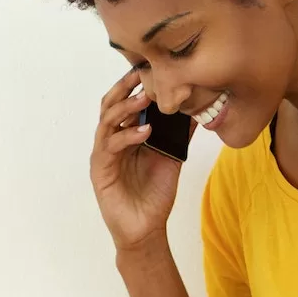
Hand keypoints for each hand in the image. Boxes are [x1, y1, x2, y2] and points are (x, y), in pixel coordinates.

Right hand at [92, 68, 180, 251]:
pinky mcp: (101, 170)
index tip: (150, 67)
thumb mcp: (172, 157)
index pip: (124, 101)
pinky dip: (127, 136)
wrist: (146, 229)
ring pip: (107, 121)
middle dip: (124, 87)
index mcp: (125, 135)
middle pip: (109, 105)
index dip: (133, 84)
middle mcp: (111, 141)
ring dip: (126, 107)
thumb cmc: (155, 194)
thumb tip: (197, 110)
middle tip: (142, 73)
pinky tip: (146, 131)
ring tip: (146, 97)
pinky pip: (110, 146)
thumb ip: (179, 135)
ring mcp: (104, 155)